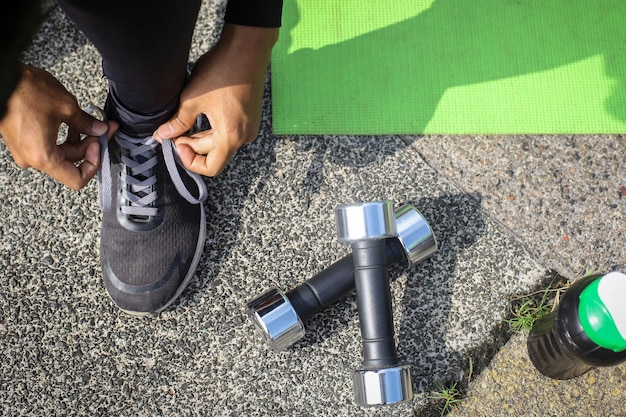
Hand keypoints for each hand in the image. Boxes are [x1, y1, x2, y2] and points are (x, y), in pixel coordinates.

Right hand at [0, 65, 116, 189]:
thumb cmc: (25, 91)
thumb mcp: (66, 107)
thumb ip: (87, 124)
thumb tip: (100, 130)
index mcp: (43, 157)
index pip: (76, 180)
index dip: (93, 164)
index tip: (98, 145)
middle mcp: (32, 159)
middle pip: (70, 163)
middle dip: (89, 145)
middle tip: (103, 128)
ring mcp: (25, 150)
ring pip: (61, 152)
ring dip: (78, 139)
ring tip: (90, 121)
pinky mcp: (22, 141)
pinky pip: (48, 145)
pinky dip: (63, 135)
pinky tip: (72, 121)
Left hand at [155, 23, 278, 175]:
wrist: (247, 49)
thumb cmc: (223, 72)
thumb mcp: (192, 99)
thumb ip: (178, 122)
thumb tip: (163, 135)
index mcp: (231, 136)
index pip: (211, 167)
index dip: (190, 161)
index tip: (176, 145)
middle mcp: (244, 136)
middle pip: (214, 153)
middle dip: (191, 145)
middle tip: (172, 130)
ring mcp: (249, 127)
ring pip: (220, 142)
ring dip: (201, 136)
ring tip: (183, 120)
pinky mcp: (250, 117)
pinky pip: (229, 131)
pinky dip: (212, 128)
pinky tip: (199, 114)